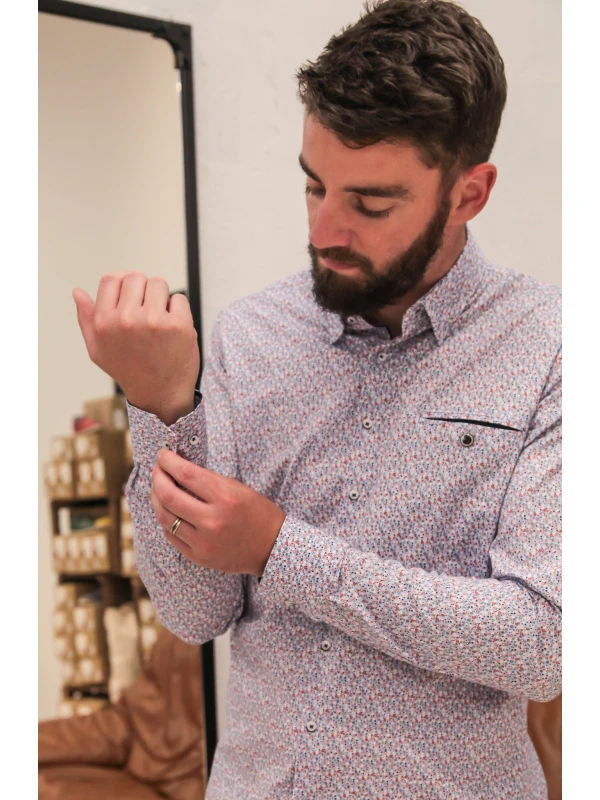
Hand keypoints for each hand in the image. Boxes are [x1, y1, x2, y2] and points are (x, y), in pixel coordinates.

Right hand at [73, 272, 199, 424]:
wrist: (160, 395)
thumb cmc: (129, 371)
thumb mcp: (98, 349)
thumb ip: (87, 319)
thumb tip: (77, 292)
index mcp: (104, 323)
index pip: (111, 279)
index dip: (123, 284)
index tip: (131, 297)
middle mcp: (127, 320)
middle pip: (135, 277)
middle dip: (143, 290)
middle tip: (147, 312)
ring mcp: (154, 321)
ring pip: (158, 283)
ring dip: (161, 298)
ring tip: (159, 320)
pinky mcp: (178, 325)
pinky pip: (179, 298)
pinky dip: (178, 309)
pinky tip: (173, 329)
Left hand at [150, 449, 286, 575]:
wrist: (272, 547)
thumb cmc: (257, 513)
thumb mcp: (238, 488)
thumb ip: (208, 481)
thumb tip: (177, 469)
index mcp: (225, 497)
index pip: (185, 473)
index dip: (168, 461)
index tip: (162, 455)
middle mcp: (212, 520)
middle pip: (168, 495)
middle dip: (157, 477)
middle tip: (157, 469)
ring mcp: (204, 542)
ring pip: (164, 517)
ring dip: (156, 499)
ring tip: (157, 489)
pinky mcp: (199, 557)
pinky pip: (171, 536)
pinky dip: (165, 520)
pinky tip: (168, 511)